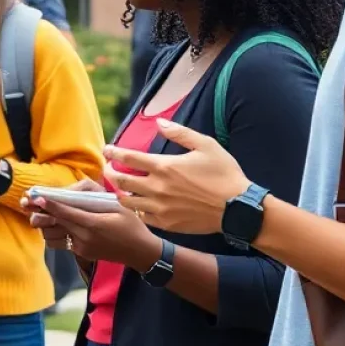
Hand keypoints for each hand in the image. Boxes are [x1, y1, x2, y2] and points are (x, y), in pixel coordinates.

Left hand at [27, 193, 162, 269]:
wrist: (141, 252)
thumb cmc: (131, 224)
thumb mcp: (117, 205)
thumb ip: (94, 196)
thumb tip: (72, 189)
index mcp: (94, 224)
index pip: (66, 213)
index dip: (49, 204)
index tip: (36, 197)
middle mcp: (84, 238)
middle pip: (55, 223)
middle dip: (40, 212)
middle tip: (28, 203)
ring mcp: (81, 248)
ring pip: (52, 236)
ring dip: (45, 224)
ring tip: (40, 212)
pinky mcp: (81, 253)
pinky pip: (60, 243)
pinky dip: (54, 233)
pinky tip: (55, 224)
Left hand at [103, 119, 248, 233]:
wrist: (238, 208)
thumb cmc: (224, 174)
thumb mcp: (206, 145)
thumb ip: (180, 133)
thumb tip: (159, 122)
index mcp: (164, 166)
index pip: (128, 157)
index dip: (113, 152)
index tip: (106, 150)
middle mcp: (157, 187)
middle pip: (121, 179)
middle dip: (110, 172)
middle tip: (107, 168)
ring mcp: (159, 207)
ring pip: (127, 200)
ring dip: (119, 192)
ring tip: (118, 187)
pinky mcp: (166, 223)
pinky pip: (141, 216)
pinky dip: (135, 209)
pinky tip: (137, 204)